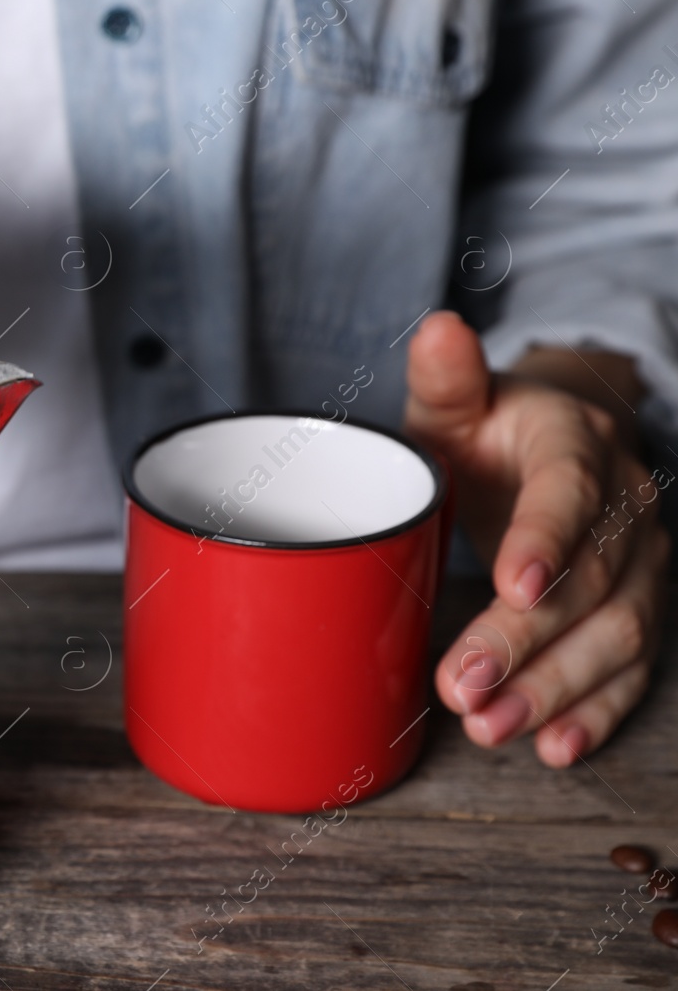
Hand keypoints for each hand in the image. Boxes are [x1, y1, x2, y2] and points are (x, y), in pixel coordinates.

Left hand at [404, 311, 666, 766]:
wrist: (555, 443)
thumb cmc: (491, 428)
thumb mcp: (459, 401)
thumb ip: (445, 379)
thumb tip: (436, 329)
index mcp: (577, 445)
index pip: (569, 493)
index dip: (545, 540)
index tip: (513, 586)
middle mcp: (625, 507)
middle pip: (588, 581)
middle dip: (526, 640)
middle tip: (463, 685)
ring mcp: (640, 563)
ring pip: (615, 634)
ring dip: (555, 689)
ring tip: (490, 727)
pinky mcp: (635, 608)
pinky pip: (630, 669)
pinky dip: (595, 712)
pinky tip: (556, 748)